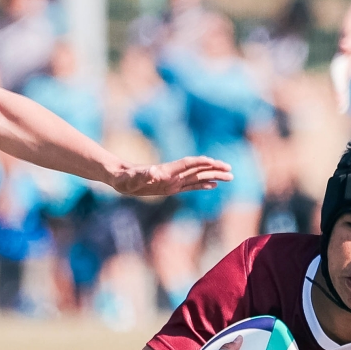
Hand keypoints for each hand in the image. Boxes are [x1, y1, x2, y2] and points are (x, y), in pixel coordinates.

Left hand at [111, 155, 232, 197]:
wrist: (121, 178)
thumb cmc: (124, 179)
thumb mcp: (131, 179)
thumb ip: (142, 175)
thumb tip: (153, 172)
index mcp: (166, 171)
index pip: (187, 165)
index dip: (200, 163)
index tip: (214, 162)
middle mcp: (173, 174)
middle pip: (197, 169)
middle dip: (213, 169)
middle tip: (230, 169)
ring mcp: (173, 180)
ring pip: (198, 177)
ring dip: (213, 176)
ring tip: (229, 176)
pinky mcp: (171, 187)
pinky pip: (191, 186)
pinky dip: (203, 185)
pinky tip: (213, 185)